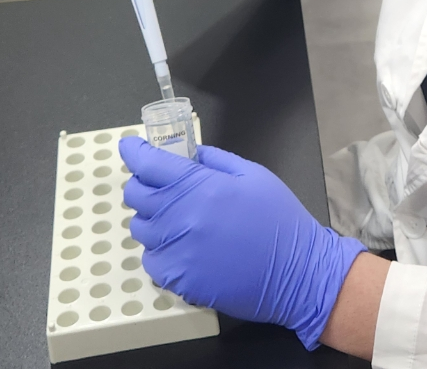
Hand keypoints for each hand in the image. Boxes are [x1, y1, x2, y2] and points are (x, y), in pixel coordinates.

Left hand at [120, 138, 365, 349]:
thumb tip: (189, 153)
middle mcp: (179, 217)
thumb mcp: (253, 174)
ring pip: (140, 228)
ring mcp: (175, 251)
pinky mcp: (177, 280)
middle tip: (161, 184)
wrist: (295, 271)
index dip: (134, 151)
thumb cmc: (278, 219)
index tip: (131, 147)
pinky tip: (183, 247)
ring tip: (177, 218)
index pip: (149, 163)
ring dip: (152, 218)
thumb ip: (216, 160)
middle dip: (142, 183)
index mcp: (199, 185)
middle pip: (135, 195)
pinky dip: (159, 250)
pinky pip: (150, 259)